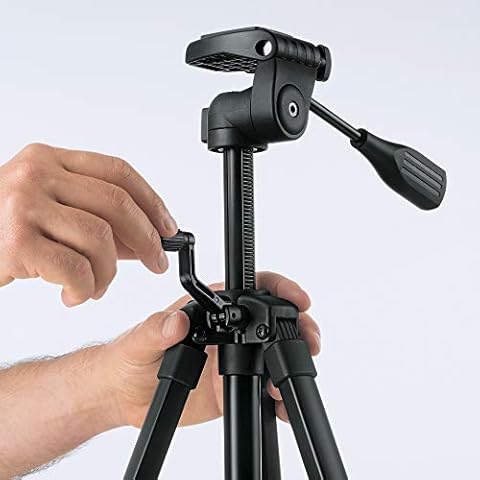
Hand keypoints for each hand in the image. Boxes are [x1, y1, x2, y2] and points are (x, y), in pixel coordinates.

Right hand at [0, 143, 176, 305]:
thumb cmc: (2, 233)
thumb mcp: (49, 213)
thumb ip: (95, 220)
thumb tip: (147, 240)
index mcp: (49, 159)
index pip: (118, 171)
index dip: (151, 201)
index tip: (169, 227)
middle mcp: (36, 174)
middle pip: (117, 204)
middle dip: (147, 240)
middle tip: (157, 263)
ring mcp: (23, 204)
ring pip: (101, 239)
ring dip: (108, 273)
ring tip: (96, 286)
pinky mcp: (15, 241)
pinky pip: (77, 268)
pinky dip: (85, 289)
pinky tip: (74, 295)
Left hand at [100, 272, 320, 427]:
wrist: (124, 395)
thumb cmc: (129, 358)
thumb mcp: (140, 341)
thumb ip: (157, 329)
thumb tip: (177, 321)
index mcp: (208, 308)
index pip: (251, 288)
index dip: (278, 288)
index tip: (296, 298)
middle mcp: (226, 330)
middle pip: (272, 319)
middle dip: (298, 325)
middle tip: (309, 337)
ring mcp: (233, 357)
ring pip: (274, 352)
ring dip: (292, 358)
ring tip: (291, 375)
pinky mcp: (232, 384)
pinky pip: (262, 385)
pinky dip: (276, 394)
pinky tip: (279, 403)